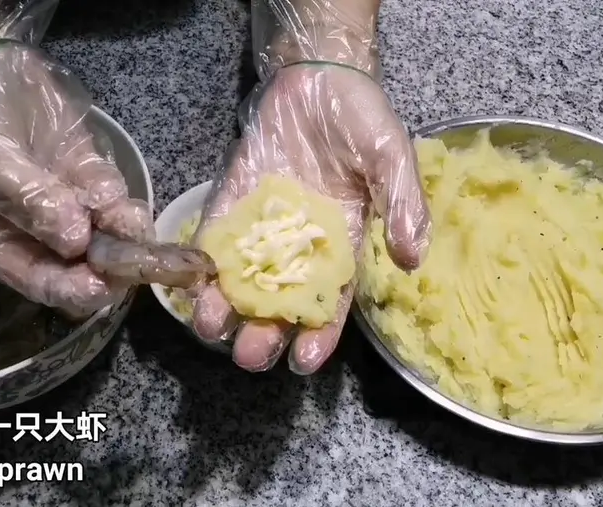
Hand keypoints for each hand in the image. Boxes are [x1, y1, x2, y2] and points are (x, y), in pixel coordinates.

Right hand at [0, 42, 153, 318]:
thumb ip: (27, 201)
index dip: (67, 289)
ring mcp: (63, 200)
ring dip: (124, 243)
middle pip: (75, 266)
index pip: (33, 278)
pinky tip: (134, 214)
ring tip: (139, 240)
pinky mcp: (86, 173)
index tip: (100, 287)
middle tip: (134, 264)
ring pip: (101, 236)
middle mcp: (31, 229)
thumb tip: (73, 242)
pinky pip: (111, 201)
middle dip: (106, 270)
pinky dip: (125, 211)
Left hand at [189, 63, 431, 373]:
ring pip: (240, 281)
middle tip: (249, 356)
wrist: (317, 74)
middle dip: (263, 334)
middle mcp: (296, 247)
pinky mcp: (230, 203)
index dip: (319, 334)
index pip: (329, 302)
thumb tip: (412, 259)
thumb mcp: (392, 157)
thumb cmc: (361, 118)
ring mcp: (259, 226)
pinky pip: (214, 240)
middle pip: (278, 304)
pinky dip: (201, 264)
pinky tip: (190, 285)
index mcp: (340, 246)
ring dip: (223, 308)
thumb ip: (403, 205)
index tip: (304, 361)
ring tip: (211, 326)